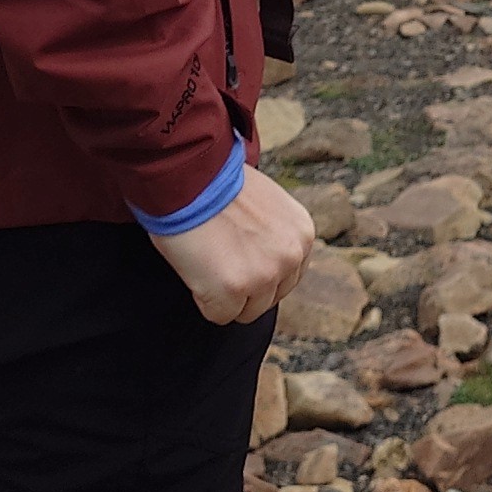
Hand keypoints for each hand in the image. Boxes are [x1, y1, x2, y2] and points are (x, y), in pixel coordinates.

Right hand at [150, 161, 314, 326]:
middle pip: (270, 298)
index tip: (239, 254)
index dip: (258, 269)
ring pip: (246, 311)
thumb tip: (263, 255)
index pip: (288, 276)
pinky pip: (219, 315)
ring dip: (225, 294)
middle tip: (220, 258)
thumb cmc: (216, 183)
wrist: (189, 175)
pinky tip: (197, 270)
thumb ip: (274, 234)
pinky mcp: (234, 291)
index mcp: (302, 234)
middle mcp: (291, 256)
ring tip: (208, 261)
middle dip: (245, 286)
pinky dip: (204, 299)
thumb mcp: (267, 205)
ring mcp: (264, 276)